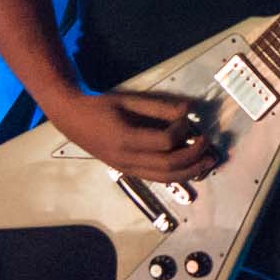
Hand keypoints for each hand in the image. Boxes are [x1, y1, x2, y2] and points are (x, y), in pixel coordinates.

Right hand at [50, 88, 218, 181]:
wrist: (71, 118)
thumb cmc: (100, 105)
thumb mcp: (128, 101)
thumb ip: (158, 107)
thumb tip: (189, 110)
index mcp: (125, 139)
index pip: (163, 142)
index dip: (181, 132)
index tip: (186, 120)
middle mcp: (126, 159)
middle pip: (168, 166)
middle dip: (193, 157)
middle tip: (209, 144)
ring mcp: (126, 168)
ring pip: (164, 178)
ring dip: (190, 171)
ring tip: (207, 162)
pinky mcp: (127, 171)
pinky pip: (156, 178)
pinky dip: (176, 174)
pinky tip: (189, 167)